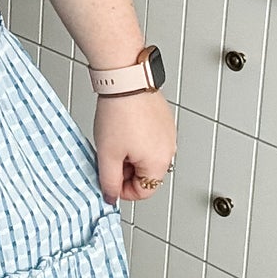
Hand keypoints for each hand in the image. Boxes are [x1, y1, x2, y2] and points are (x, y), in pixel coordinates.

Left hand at [90, 87, 176, 205]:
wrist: (125, 81)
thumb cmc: (119, 113)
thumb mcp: (107, 155)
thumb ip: (109, 181)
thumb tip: (111, 196)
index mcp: (159, 163)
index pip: (143, 192)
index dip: (122, 190)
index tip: (109, 179)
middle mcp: (169, 150)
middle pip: (146, 175)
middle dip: (126, 171)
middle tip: (109, 156)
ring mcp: (168, 134)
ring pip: (147, 157)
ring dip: (130, 155)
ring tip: (115, 139)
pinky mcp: (163, 121)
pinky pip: (150, 140)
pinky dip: (135, 140)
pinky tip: (123, 128)